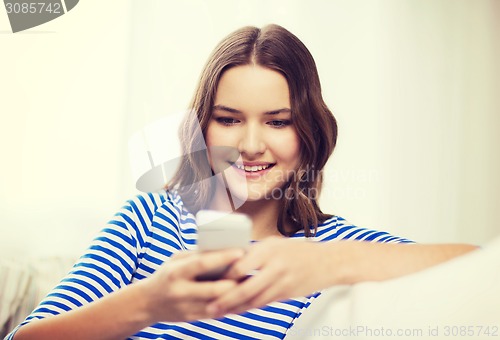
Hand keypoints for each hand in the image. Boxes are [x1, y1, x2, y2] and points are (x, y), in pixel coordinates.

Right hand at [140, 248, 244, 322]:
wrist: (147, 303)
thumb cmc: (166, 275)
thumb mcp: (175, 260)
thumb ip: (195, 255)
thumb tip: (221, 246)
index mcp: (176, 272)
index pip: (202, 264)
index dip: (222, 257)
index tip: (240, 251)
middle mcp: (180, 291)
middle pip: (213, 289)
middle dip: (234, 282)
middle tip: (250, 272)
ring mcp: (186, 307)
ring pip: (217, 304)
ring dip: (235, 295)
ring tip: (249, 284)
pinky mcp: (191, 318)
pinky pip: (216, 313)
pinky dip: (229, 305)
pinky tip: (240, 297)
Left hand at [206, 237, 332, 316]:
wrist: (327, 261)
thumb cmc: (296, 251)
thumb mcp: (274, 244)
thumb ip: (253, 253)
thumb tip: (229, 262)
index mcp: (268, 249)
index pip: (240, 265)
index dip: (223, 277)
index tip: (208, 282)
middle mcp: (275, 265)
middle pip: (245, 287)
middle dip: (225, 299)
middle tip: (209, 307)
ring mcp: (283, 281)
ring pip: (254, 300)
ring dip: (235, 308)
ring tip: (218, 313)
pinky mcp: (288, 293)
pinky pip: (264, 303)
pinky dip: (249, 308)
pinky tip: (237, 311)